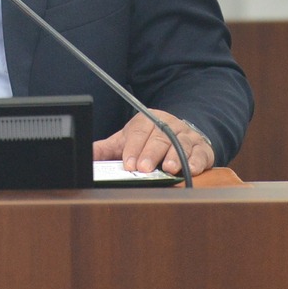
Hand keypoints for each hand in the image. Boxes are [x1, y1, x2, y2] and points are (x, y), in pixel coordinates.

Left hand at [93, 109, 212, 177]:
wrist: (178, 134)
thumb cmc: (148, 141)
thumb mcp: (126, 141)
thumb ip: (106, 149)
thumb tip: (85, 155)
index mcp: (148, 119)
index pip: (139, 131)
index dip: (133, 147)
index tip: (128, 164)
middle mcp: (168, 124)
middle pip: (159, 137)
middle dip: (151, 153)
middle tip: (144, 168)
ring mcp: (187, 135)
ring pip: (181, 144)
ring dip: (175, 156)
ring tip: (168, 168)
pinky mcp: (202, 148)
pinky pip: (201, 153)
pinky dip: (197, 161)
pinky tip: (191, 169)